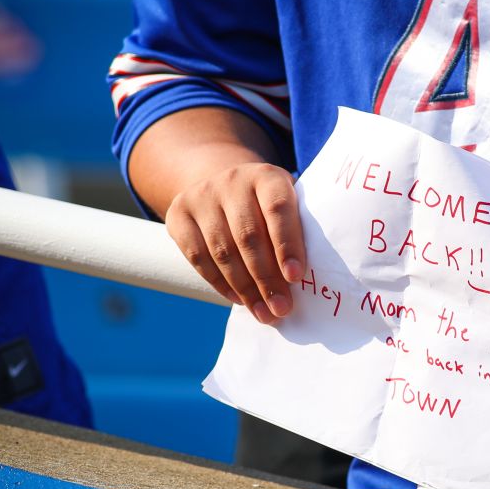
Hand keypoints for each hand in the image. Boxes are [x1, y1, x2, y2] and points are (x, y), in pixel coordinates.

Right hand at [164, 162, 305, 323]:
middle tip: (281, 308)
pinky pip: (198, 257)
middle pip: (248, 236)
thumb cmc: (269, 206)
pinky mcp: (178, 214)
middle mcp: (232, 180)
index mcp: (267, 175)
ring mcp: (202, 196)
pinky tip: (238, 300)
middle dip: (266, 279)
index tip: (296, 278)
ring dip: (244, 288)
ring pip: (222, 251)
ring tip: (263, 313)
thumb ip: (300, 230)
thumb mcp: (290, 203)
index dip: (287, 244)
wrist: (224, 184)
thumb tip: (312, 278)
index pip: (278, 209)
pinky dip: (220, 283)